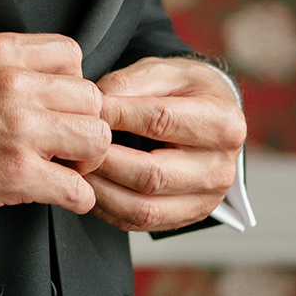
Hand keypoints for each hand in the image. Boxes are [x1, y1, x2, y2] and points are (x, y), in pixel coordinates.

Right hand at [0, 34, 111, 220]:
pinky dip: (75, 199)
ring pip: (95, 138)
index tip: (61, 105)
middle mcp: (14, 85)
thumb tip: (48, 88)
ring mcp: (19, 129)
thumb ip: (7, 70)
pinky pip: (78, 189)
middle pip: (91, 99)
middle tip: (66, 143)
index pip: (72, 56)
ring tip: (64, 168)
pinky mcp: (17, 174)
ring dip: (85, 160)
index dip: (72, 85)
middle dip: (83, 124)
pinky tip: (58, 196)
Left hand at [84, 57, 246, 234]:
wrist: (211, 119)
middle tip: (72, 148)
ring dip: (100, 191)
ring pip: (143, 207)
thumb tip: (96, 104)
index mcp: (223, 123)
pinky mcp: (185, 218)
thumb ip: (130, 83)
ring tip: (74, 171)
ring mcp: (206, 200)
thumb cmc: (186, 91)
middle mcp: (221, 168)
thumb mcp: (165, 72)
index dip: (117, 117)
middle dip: (104, 162)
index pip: (160, 121)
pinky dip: (106, 208)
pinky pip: (139, 223)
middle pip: (152, 174)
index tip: (86, 112)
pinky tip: (88, 188)